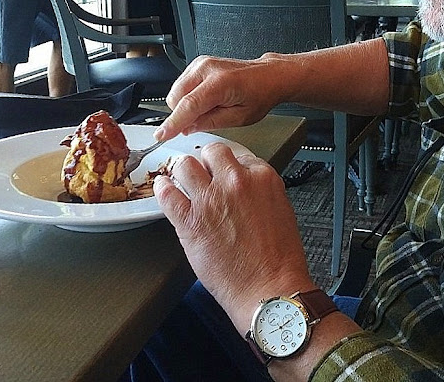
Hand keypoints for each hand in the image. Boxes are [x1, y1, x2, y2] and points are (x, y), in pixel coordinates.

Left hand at [154, 143, 313, 334]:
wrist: (269, 290)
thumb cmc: (278, 258)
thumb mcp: (280, 209)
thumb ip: (260, 190)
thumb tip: (244, 185)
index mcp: (262, 178)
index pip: (238, 155)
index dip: (228, 165)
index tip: (222, 172)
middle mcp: (236, 182)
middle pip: (211, 152)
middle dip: (206, 162)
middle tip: (203, 173)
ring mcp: (211, 199)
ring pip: (186, 165)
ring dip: (183, 172)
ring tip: (182, 180)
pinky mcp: (189, 220)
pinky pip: (167, 193)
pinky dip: (162, 188)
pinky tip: (163, 188)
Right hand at [156, 55, 284, 140]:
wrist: (268, 76)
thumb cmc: (260, 94)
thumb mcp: (239, 118)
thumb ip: (210, 123)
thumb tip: (187, 128)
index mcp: (220, 82)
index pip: (188, 106)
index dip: (173, 123)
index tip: (161, 135)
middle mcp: (207, 68)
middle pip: (175, 98)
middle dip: (182, 115)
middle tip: (202, 121)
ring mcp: (202, 63)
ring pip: (176, 92)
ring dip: (184, 105)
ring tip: (210, 107)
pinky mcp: (198, 63)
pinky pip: (181, 85)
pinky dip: (188, 96)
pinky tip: (206, 99)